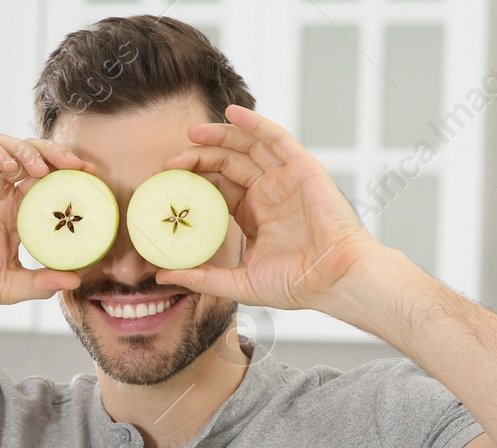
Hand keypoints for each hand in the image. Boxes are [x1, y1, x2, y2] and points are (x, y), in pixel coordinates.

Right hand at [0, 135, 90, 312]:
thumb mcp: (7, 286)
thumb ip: (40, 282)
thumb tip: (77, 281)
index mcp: (10, 211)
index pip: (45, 182)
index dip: (68, 176)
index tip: (92, 179)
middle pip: (30, 158)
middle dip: (56, 155)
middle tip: (77, 166)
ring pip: (5, 147)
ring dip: (28, 151)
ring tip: (44, 168)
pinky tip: (10, 165)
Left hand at [156, 105, 385, 315]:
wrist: (335, 281)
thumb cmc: (297, 284)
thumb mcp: (240, 283)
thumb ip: (203, 277)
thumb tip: (161, 276)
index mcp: (253, 214)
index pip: (216, 188)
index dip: (191, 182)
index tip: (165, 184)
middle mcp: (268, 192)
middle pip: (227, 164)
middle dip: (198, 158)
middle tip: (171, 163)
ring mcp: (285, 178)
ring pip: (247, 146)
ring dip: (220, 135)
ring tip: (193, 133)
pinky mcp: (302, 169)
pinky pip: (276, 139)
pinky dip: (254, 123)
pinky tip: (232, 114)